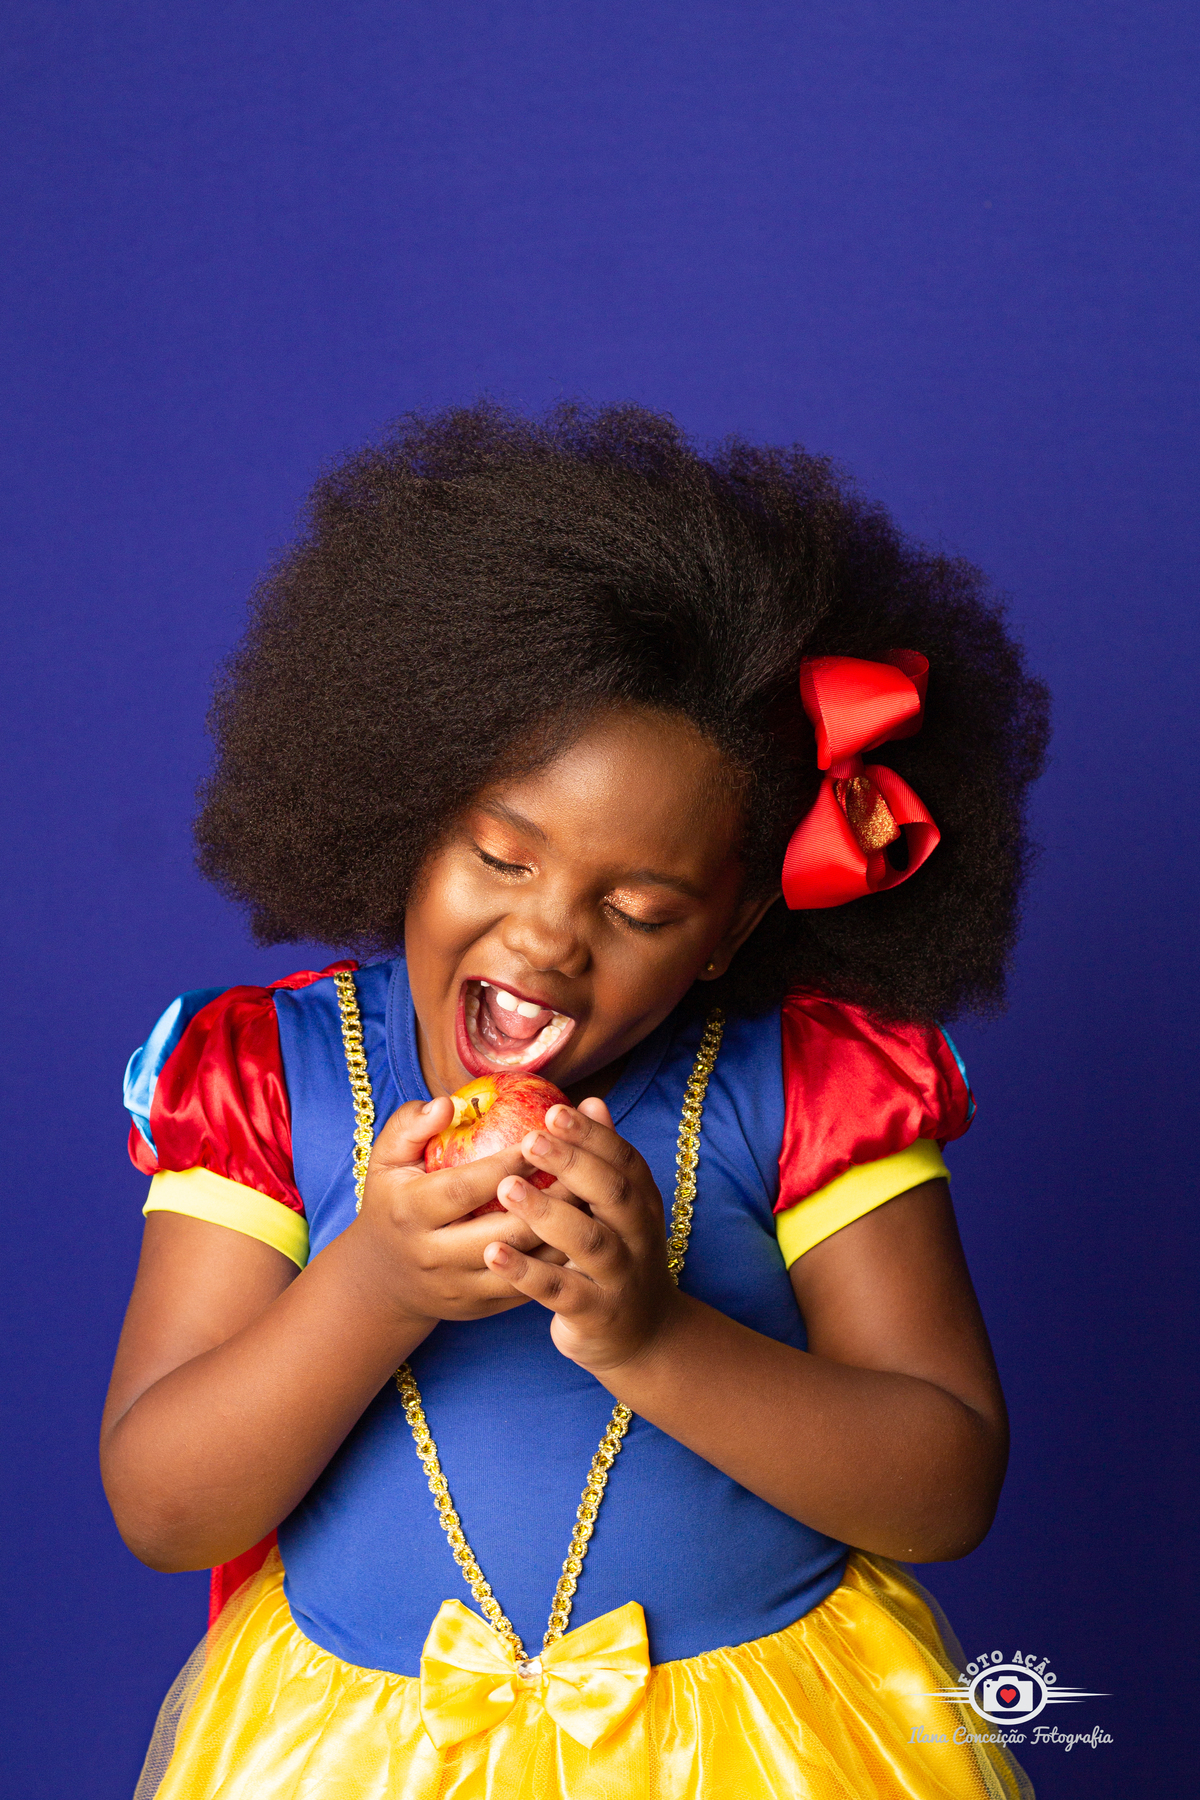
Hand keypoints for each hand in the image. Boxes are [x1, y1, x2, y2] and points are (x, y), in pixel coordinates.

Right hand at [350, 1097, 570, 1327]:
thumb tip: (448, 1103)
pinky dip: (557, 1262)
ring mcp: (458, 1288)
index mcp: (410, 1213)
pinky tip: (579, 1232)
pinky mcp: (479, 1308)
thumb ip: (411, 1125)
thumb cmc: (393, 1202)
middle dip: (549, 1201)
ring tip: (590, 1199)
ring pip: (524, 1265)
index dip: (508, 1164)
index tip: (544, 1137)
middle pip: (504, 1232)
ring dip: (562, 1233)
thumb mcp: (386, 1160)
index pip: (465, 1188)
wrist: (381, 1278)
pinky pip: (527, 1287)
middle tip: (584, 1169)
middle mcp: (433, 1256)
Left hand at [482, 1098, 682, 1375]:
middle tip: (530, 1139)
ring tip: (507, 1189)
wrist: (643, 1336)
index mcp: (642, 1202)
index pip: (624, 1160)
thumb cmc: (616, 1256)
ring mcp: (620, 1276)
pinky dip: (528, 1272)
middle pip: (613, 1193)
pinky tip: (494, 1252)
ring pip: (588, 1242)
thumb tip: (591, 1101)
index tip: (554, 1110)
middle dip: (574, 1163)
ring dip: (548, 1214)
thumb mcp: (619, 1209)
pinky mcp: (596, 1313)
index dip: (592, 1135)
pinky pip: (560, 1291)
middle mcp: (638, 1236)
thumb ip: (603, 1158)